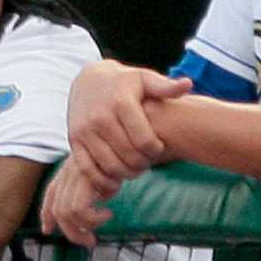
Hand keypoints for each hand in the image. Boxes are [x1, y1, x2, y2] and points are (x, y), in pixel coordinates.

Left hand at [39, 154, 117, 247]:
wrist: (130, 139)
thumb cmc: (122, 154)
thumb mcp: (108, 168)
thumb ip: (99, 182)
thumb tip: (102, 198)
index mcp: (70, 169)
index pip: (51, 193)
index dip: (46, 214)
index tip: (47, 230)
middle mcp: (68, 172)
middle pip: (57, 209)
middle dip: (71, 232)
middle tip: (89, 241)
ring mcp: (75, 174)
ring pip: (67, 213)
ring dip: (86, 226)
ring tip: (104, 221)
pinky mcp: (85, 178)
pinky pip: (80, 210)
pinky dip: (93, 219)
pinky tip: (107, 214)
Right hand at [66, 59, 187, 189]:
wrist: (88, 80)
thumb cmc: (124, 82)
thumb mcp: (144, 79)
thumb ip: (165, 86)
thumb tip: (187, 84)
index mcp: (121, 102)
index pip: (144, 141)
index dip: (156, 150)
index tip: (159, 148)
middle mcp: (100, 117)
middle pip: (129, 156)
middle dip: (143, 164)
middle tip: (148, 162)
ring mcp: (85, 131)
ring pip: (110, 166)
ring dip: (126, 174)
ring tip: (135, 168)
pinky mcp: (74, 141)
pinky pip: (88, 170)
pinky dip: (103, 181)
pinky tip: (116, 180)